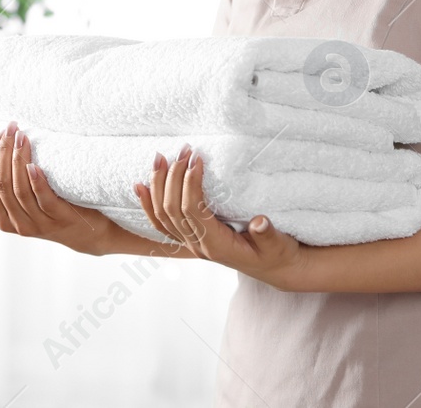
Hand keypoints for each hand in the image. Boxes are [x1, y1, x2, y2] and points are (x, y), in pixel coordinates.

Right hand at [0, 121, 114, 256]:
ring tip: (22, 137)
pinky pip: (44, 199)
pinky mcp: (61, 219)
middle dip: (2, 153)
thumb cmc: (50, 212)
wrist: (89, 234)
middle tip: (10, 128)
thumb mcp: (18, 203)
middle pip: (2, 186)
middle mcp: (19, 225)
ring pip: (20, 190)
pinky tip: (34, 164)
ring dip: (18, 160)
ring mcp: (40, 224)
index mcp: (4, 220)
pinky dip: (36, 180)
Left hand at [134, 142, 305, 289]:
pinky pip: (161, 224)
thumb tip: (260, 222)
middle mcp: (199, 246)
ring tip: (160, 157)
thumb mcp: (280, 246)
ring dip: (158, 185)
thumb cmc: (278, 254)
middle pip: (173, 210)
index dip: (191, 184)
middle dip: (173, 177)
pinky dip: (148, 204)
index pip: (193, 211)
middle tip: (182, 150)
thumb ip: (269, 235)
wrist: (275, 269)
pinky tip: (141, 186)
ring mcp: (192, 244)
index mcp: (218, 246)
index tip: (197, 159)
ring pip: (162, 216)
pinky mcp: (190, 239)